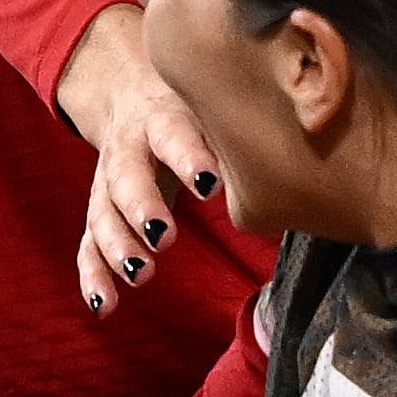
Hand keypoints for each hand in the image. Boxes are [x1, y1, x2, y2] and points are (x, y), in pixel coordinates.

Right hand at [58, 4, 221, 318]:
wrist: (131, 90)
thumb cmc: (191, 106)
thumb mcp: (212, 103)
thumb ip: (244, 124)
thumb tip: (308, 151)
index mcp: (162, 117)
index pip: (173, 135)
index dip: (189, 158)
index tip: (211, 184)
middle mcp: (128, 148)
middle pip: (126, 177)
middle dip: (141, 208)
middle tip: (164, 238)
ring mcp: (107, 182)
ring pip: (102, 214)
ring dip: (117, 246)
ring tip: (141, 274)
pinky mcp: (99, 209)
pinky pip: (87, 244)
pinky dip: (92, 275)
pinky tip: (103, 306)